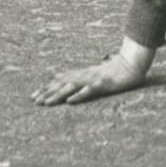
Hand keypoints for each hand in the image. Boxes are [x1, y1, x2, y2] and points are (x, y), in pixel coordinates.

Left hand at [32, 37, 153, 106]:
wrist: (132, 63)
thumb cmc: (113, 70)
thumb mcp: (91, 73)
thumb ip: (75, 75)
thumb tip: (58, 76)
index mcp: (81, 73)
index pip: (60, 80)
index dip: (46, 88)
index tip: (33, 96)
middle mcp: (84, 75)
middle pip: (62, 84)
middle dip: (47, 92)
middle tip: (34, 101)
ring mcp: (93, 79)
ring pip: (72, 87)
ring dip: (58, 95)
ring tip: (46, 103)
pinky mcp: (103, 83)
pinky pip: (89, 90)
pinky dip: (78, 95)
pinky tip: (70, 101)